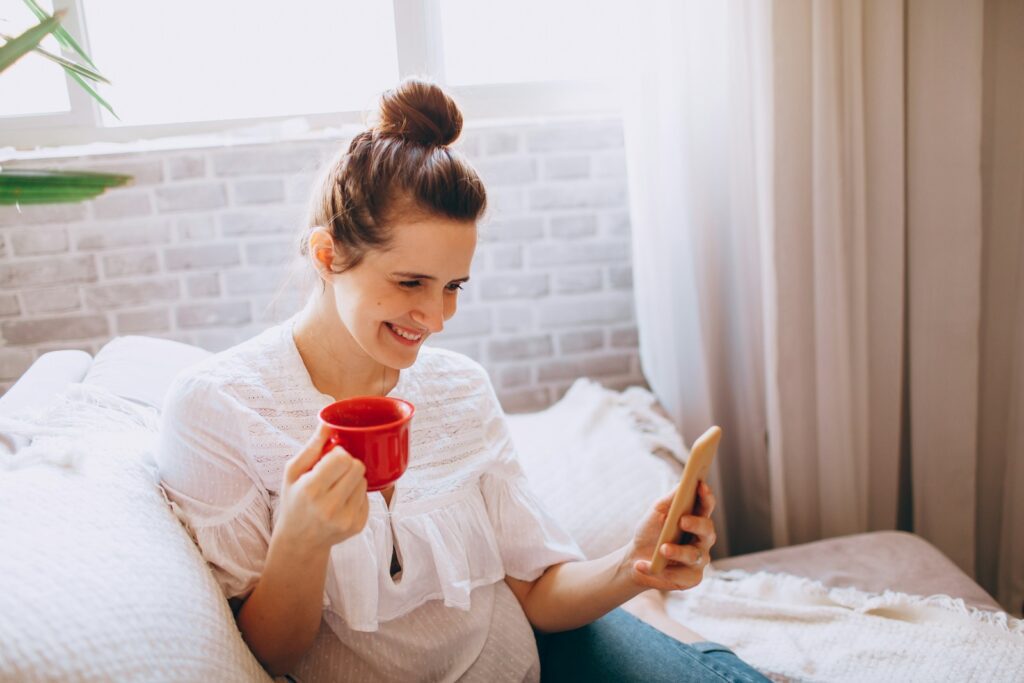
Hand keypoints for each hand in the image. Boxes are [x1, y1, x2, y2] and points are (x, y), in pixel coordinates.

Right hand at [275, 422, 369, 552]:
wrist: (299, 541)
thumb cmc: (294, 501)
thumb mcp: (293, 472)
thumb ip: (312, 447)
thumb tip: (328, 423)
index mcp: (311, 490)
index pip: (342, 458)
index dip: (338, 454)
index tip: (330, 458)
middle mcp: (329, 507)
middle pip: (357, 467)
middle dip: (349, 464)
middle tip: (335, 472)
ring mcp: (346, 519)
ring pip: (364, 481)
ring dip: (353, 479)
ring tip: (337, 488)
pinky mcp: (358, 526)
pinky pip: (367, 497)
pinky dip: (357, 495)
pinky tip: (342, 501)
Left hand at [624, 481, 716, 591]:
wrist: (636, 559)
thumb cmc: (650, 532)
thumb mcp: (657, 512)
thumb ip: (671, 499)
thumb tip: (684, 482)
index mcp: (696, 520)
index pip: (706, 506)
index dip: (706, 496)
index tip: (700, 485)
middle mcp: (703, 540)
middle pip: (708, 531)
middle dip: (696, 524)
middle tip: (682, 520)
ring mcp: (699, 560)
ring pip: (694, 555)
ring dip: (677, 551)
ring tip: (661, 549)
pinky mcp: (691, 578)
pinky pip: (680, 576)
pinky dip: (660, 572)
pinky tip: (643, 565)